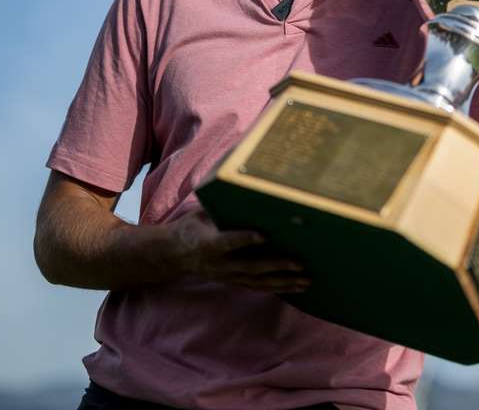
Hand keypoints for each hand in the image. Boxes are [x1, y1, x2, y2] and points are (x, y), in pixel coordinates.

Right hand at [164, 208, 309, 293]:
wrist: (172, 256)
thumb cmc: (191, 227)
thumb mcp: (200, 214)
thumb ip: (221, 209)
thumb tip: (244, 190)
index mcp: (207, 244)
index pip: (227, 242)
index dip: (244, 239)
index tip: (263, 235)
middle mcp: (219, 264)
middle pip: (250, 267)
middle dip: (276, 266)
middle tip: (300, 263)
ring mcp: (227, 276)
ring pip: (258, 282)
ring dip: (283, 283)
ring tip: (306, 280)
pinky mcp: (234, 281)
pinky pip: (258, 287)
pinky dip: (279, 288)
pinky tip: (297, 287)